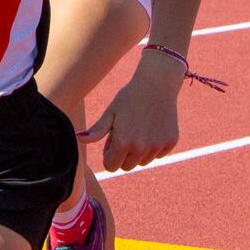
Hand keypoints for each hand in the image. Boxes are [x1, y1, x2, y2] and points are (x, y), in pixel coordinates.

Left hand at [80, 52, 181, 171]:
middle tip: (124, 133)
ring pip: (143, 162)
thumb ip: (96, 130)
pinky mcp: (170, 142)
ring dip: (138, 152)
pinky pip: (158, 154)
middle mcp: (141, 148)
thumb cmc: (129, 96)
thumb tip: (78, 138)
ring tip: (137, 129)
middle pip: (127, 166)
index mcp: (122, 142)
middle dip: (123, 155)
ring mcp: (157, 146)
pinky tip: (151, 128)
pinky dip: (153, 146)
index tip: (111, 140)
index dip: (109, 154)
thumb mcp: (110, 112)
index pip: (111, 166)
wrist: (157, 83)